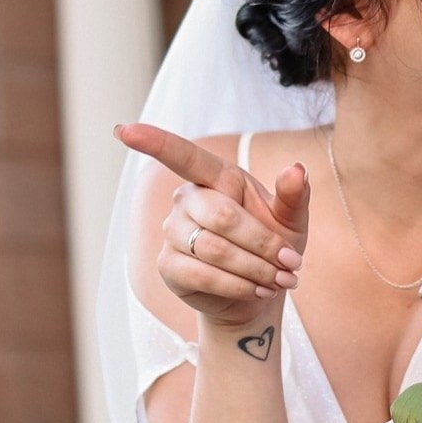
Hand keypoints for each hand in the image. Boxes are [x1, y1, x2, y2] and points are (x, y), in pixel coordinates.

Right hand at [118, 122, 308, 333]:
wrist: (260, 292)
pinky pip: (203, 275)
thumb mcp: (290, 220)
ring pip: (216, 250)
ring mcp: (173, 232)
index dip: (155, 142)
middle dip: (263, 244)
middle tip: (290, 264)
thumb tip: (296, 169)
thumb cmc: (274, 246)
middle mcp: (187, 199)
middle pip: (223, 217)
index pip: (183, 155)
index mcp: (215, 177)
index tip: (125, 130)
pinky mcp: (168, 266)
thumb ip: (293, 195)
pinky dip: (238, 286)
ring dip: (256, 269)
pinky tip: (257, 290)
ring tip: (279, 280)